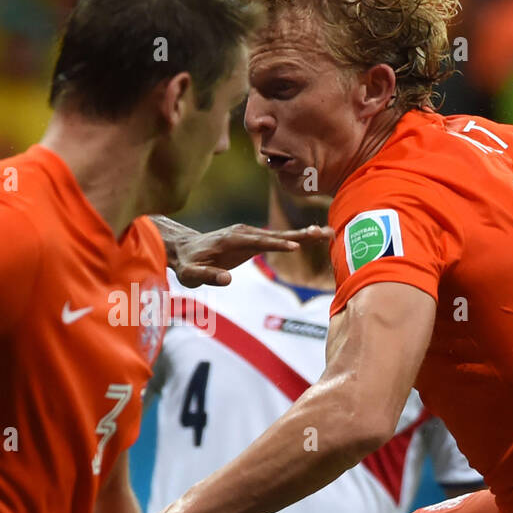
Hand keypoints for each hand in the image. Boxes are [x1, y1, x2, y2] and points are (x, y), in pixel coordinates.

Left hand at [172, 223, 332, 286]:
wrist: (184, 249)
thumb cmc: (187, 264)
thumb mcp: (191, 274)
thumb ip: (207, 276)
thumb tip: (227, 280)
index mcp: (231, 239)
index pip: (258, 241)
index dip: (276, 244)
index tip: (295, 247)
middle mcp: (244, 232)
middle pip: (276, 234)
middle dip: (300, 235)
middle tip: (323, 232)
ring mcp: (250, 234)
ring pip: (280, 235)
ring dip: (304, 235)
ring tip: (327, 233)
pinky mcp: (254, 240)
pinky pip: (277, 239)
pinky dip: (296, 239)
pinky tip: (313, 237)